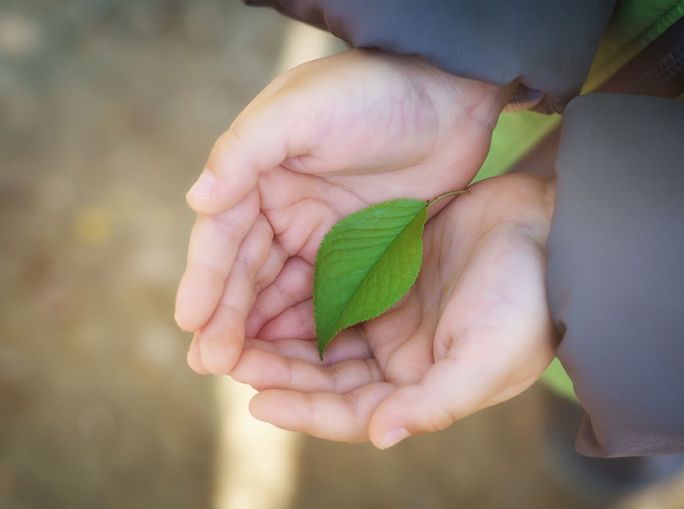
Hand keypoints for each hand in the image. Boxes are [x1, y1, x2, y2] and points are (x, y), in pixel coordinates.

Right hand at [175, 49, 513, 373]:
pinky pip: (323, 293)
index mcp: (259, 172)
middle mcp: (282, 205)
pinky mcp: (357, 249)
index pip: (223, 234)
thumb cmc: (373, 93)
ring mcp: (320, 230)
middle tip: (210, 363)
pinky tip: (290, 352)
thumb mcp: (302, 111)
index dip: (207, 279)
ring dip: (260, 328)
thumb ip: (245, 153)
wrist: (449, 97)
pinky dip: (304, 322)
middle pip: (247, 270)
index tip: (191, 323)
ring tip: (240, 370)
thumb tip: (196, 199)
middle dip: (227, 316)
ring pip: (280, 289)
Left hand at [227, 174, 556, 447]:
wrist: (549, 229)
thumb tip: (382, 436)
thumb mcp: (488, 359)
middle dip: (280, 372)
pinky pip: (335, 290)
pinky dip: (304, 295)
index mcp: (422, 387)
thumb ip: (435, 401)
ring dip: (283, 335)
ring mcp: (394, 316)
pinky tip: (272, 288)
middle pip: (327, 377)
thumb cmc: (527, 300)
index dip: (305, 411)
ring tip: (237, 328)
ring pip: (324, 334)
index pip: (352, 412)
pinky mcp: (389, 275)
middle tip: (228, 361)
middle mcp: (402, 358)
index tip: (256, 402)